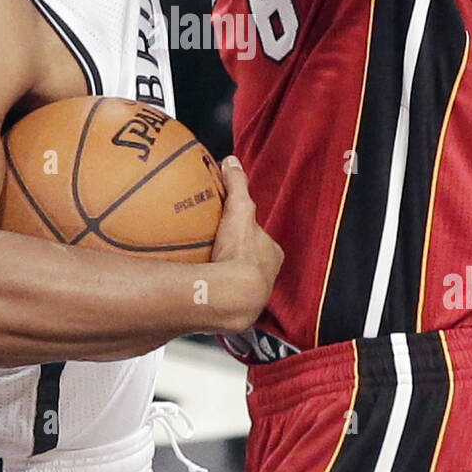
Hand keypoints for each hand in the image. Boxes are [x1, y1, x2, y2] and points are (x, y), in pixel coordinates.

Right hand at [211, 157, 282, 331]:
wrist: (233, 296)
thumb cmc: (241, 252)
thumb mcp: (239, 209)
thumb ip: (237, 184)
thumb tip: (231, 160)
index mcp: (273, 253)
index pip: (261, 237)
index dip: (247, 230)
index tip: (231, 226)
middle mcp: (268, 276)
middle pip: (250, 259)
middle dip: (236, 253)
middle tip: (214, 246)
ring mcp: (253, 296)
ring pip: (238, 280)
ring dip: (224, 274)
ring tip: (204, 268)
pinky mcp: (237, 312)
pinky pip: (224, 297)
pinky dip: (214, 290)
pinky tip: (199, 286)